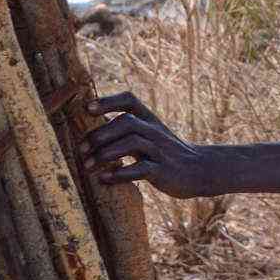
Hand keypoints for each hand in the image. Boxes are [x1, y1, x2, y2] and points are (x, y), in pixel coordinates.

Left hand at [81, 92, 220, 198]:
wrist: (199, 170)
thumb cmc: (165, 153)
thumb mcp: (148, 135)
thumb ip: (125, 131)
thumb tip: (91, 132)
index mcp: (149, 119)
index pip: (129, 100)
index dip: (108, 101)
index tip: (87, 109)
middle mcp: (154, 131)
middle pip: (126, 122)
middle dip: (100, 135)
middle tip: (81, 150)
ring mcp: (160, 150)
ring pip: (132, 143)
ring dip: (105, 154)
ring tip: (87, 166)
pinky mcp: (163, 171)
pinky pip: (141, 169)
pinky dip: (120, 174)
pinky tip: (104, 179)